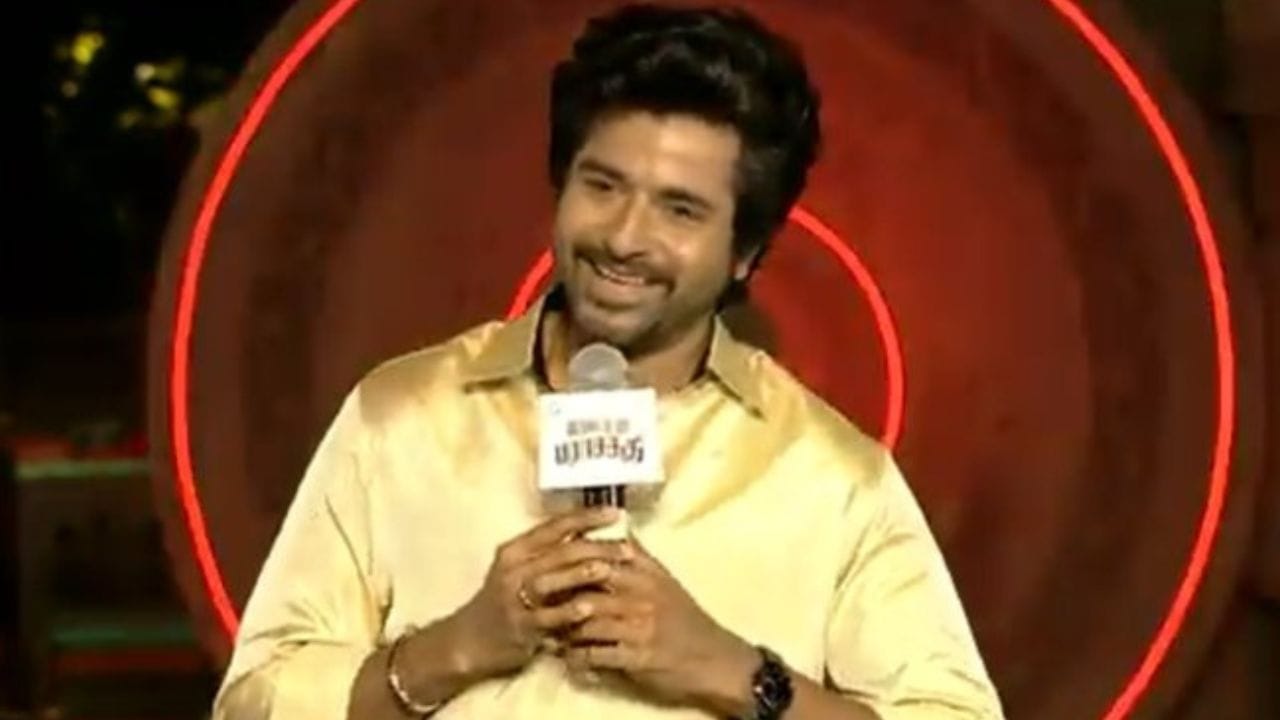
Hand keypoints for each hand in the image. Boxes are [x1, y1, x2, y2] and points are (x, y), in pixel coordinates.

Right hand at [451, 506, 632, 678]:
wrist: (469, 640)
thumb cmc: (502, 600)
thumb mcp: (518, 570)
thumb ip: (549, 553)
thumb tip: (590, 531)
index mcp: (515, 550)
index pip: (554, 527)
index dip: (586, 518)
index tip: (616, 513)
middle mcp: (513, 570)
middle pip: (559, 552)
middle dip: (597, 548)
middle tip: (627, 548)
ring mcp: (514, 598)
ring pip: (551, 581)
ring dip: (583, 574)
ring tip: (611, 569)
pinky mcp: (518, 627)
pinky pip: (546, 617)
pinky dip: (568, 612)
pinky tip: (588, 609)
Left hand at [557, 534, 758, 712]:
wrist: (713, 658)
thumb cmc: (685, 618)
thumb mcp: (665, 581)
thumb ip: (639, 557)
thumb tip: (615, 526)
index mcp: (646, 571)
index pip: (599, 553)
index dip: (568, 556)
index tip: (543, 562)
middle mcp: (642, 593)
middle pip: (587, 581)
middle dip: (556, 588)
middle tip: (531, 596)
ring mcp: (639, 624)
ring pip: (585, 618)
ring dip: (561, 627)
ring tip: (546, 632)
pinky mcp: (636, 655)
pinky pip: (595, 653)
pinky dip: (576, 658)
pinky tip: (569, 660)